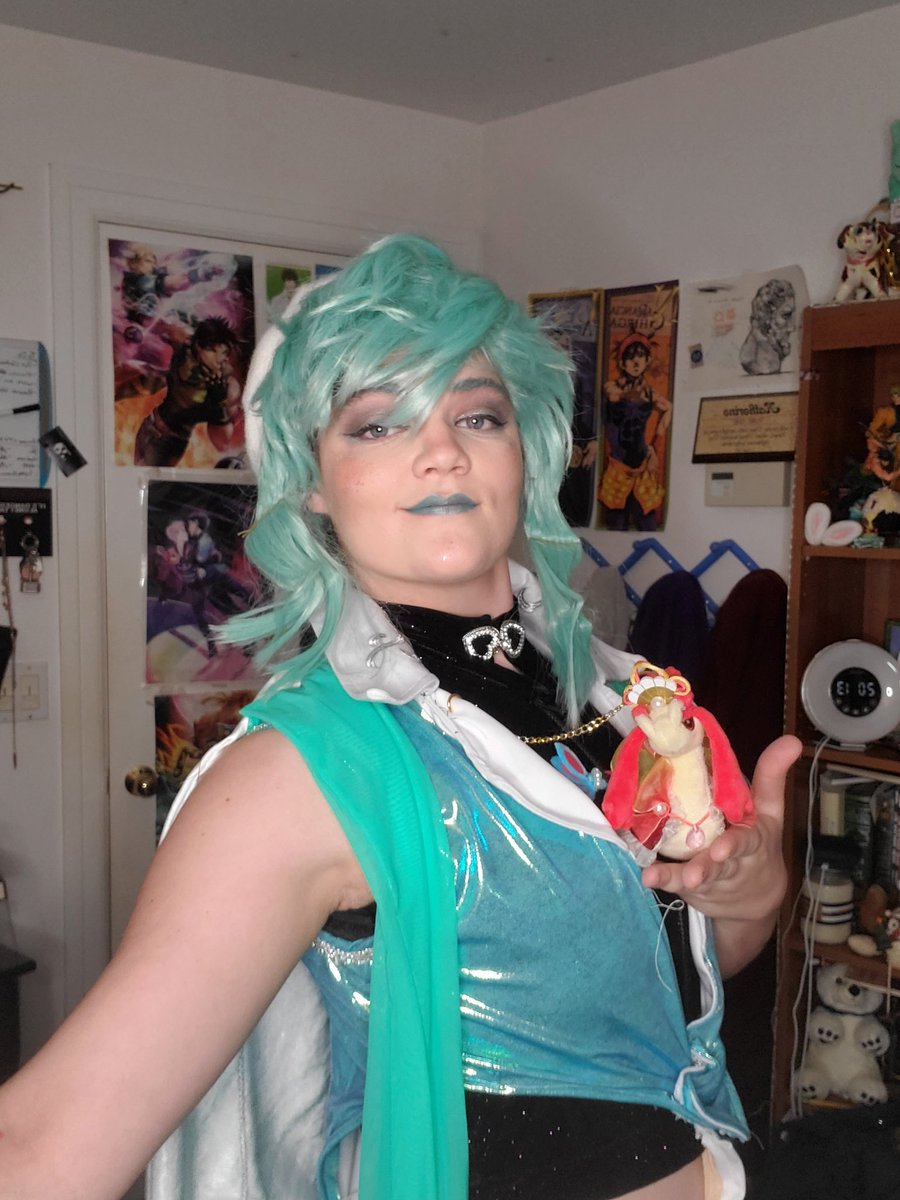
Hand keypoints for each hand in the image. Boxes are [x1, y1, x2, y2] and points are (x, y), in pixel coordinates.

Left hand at [641, 734, 800, 974]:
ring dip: (676, 878)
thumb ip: (772, 775)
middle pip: (719, 865)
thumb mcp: (769, 811)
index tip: (722, 847)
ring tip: (656, 877)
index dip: (734, 845)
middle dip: (705, 868)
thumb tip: (792, 739)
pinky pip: (674, 884)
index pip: (747, 843)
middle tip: (693, 873)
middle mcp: (731, 863)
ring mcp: (709, 878)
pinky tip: (646, 876)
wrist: (755, 898)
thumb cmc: (758, 843)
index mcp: (753, 843)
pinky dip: (661, 880)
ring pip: (694, 878)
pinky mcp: (690, 887)